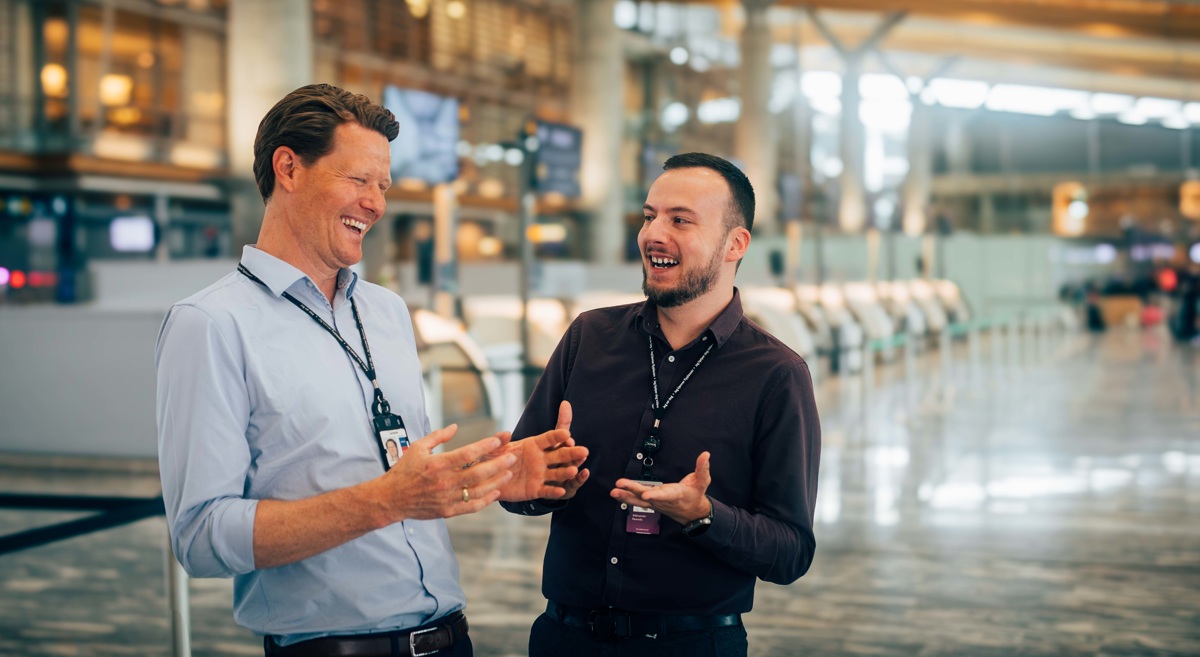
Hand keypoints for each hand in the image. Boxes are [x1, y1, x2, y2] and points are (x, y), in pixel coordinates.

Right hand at [378, 424, 515, 519]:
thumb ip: (437, 436)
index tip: (497, 440)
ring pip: (479, 491)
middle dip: (499, 464)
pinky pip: (472, 507)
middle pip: (478, 473)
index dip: (485, 446)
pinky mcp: (447, 511)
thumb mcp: (417, 447)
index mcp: (438, 464)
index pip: (467, 454)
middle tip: (512, 457)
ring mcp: (447, 498)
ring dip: (497, 482)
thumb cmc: (403, 471)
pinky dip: (486, 501)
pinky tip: (495, 492)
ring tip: (508, 473)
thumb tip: (455, 427)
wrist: (391, 499)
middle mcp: (444, 482)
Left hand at [497, 401, 588, 501]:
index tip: (566, 434)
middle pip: (559, 455)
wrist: (490, 481)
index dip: (557, 436)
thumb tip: (505, 433)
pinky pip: (547, 490)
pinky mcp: (536, 489)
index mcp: (533, 445)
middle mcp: (541, 459)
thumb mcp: (494, 449)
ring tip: (574, 470)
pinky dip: (554, 491)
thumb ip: (500, 440)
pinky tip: (561, 491)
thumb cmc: (494, 460)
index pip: (549, 438)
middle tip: (584, 451)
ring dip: (566, 472)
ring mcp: (540, 475)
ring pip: (557, 473)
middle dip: (572, 453)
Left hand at [611, 451, 711, 524]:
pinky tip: (616, 494)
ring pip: (639, 500)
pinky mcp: (651, 503)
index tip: (645, 494)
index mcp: (676, 494)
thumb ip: (703, 468)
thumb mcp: (702, 481)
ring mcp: (656, 503)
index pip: (665, 494)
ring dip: (625, 496)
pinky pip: (637, 501)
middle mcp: (663, 500)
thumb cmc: (695, 495)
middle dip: (632, 490)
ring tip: (613, 492)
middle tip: (619, 486)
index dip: (655, 494)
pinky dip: (626, 498)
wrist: (692, 513)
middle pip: (646, 495)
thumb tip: (706, 454)